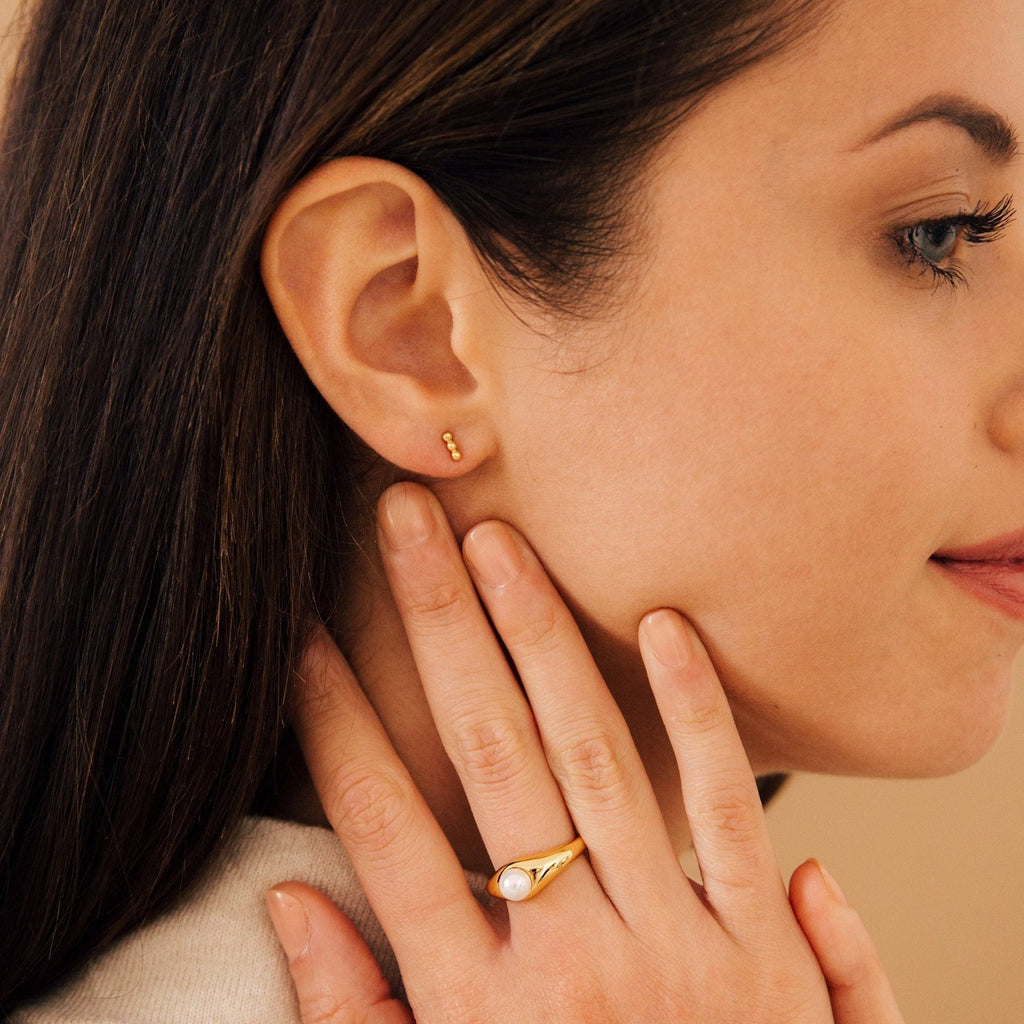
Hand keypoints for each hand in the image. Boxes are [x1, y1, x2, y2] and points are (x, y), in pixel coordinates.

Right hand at [268, 481, 903, 1022]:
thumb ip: (355, 1018)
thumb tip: (291, 899)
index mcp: (479, 1013)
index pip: (386, 834)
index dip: (337, 726)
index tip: (307, 638)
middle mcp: (571, 965)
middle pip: (488, 759)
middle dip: (438, 626)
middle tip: (407, 523)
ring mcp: (675, 949)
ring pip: (598, 759)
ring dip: (542, 637)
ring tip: (496, 542)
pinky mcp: (762, 950)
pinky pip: (729, 814)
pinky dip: (698, 717)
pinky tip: (660, 627)